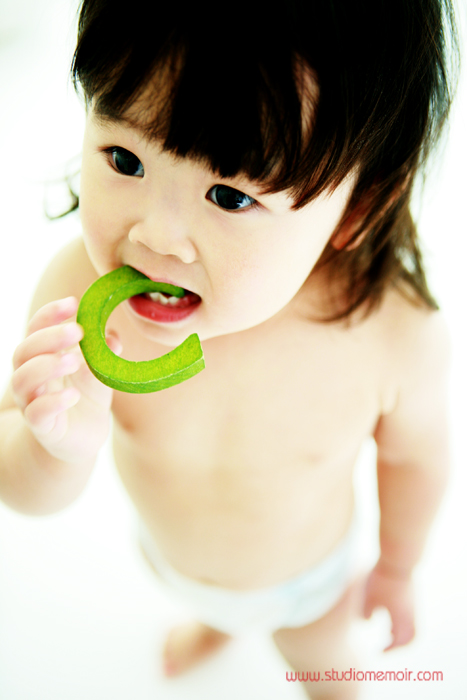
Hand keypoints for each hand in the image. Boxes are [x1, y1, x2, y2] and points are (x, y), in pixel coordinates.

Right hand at [11, 296, 120, 464]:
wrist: (81, 439)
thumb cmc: (85, 397)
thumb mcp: (99, 371)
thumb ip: (104, 352)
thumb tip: (112, 335)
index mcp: (43, 355)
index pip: (37, 328)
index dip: (50, 314)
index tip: (72, 303)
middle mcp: (31, 375)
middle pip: (25, 350)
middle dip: (49, 337)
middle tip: (76, 331)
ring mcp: (32, 400)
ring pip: (24, 379)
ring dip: (47, 366)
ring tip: (74, 361)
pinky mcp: (41, 426)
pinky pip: (37, 413)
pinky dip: (52, 402)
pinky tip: (73, 396)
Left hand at [362, 560, 414, 650]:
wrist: (397, 557)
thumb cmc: (380, 578)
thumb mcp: (367, 597)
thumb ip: (364, 612)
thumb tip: (366, 621)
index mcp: (401, 618)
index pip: (400, 641)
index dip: (390, 649)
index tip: (379, 651)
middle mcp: (410, 612)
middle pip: (412, 635)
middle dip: (400, 643)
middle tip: (388, 644)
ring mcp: (412, 601)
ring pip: (412, 622)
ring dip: (401, 629)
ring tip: (388, 628)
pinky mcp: (411, 591)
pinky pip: (409, 610)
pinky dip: (401, 616)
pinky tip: (388, 608)